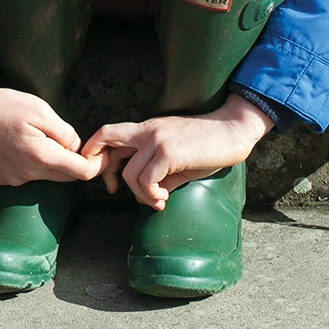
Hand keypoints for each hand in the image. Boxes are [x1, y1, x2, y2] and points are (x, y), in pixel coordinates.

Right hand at [0, 67, 103, 184]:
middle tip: (66, 140)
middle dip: (72, 161)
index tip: (101, 156)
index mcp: (42, 156)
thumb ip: (65, 132)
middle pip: (65, 176)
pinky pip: (26, 175)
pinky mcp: (1, 179)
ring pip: (45, 176)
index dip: (96, 165)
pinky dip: (30, 164)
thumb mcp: (43, 110)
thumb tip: (76, 148)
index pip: (82, 172)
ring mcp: (13, 179)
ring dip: (49, 162)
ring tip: (33, 137)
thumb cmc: (7, 106)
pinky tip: (17, 145)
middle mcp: (27, 174)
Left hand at [81, 93, 273, 209]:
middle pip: (107, 142)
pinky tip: (164, 199)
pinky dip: (152, 196)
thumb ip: (159, 172)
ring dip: (140, 195)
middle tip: (113, 190)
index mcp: (147, 128)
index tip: (105, 175)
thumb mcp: (177, 157)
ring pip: (130, 174)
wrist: (232, 131)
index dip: (96, 151)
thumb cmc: (208, 144)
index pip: (109, 132)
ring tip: (157, 200)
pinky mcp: (169, 153)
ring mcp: (157, 140)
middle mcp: (147, 131)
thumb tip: (148, 196)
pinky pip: (147, 181)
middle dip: (104, 170)